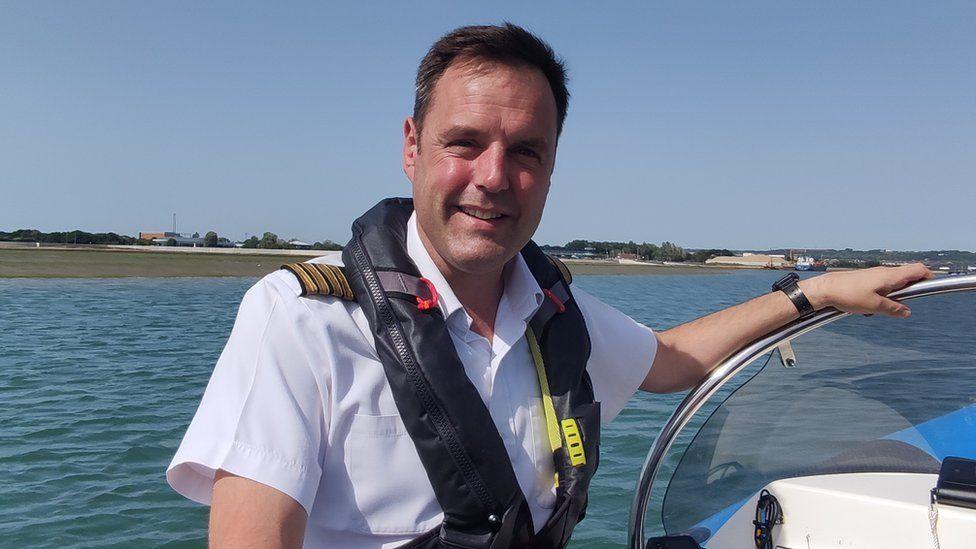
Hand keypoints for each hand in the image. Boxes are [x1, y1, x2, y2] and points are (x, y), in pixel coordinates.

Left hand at [798, 263, 933, 317]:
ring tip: (875, 310)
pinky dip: (876, 300)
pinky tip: (864, 310)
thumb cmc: (848, 295)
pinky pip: (878, 291)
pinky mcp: (865, 281)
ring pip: (891, 288)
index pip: (918, 269)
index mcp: (891, 275)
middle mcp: (884, 272)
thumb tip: (907, 312)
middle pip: (906, 279)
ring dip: (889, 300)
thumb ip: (894, 309)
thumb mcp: (874, 306)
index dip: (928, 277)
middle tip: (898, 306)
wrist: (824, 290)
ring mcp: (874, 276)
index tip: (931, 288)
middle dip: (906, 294)